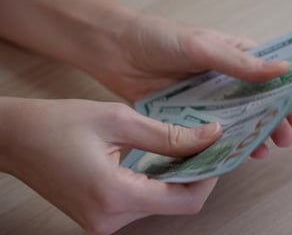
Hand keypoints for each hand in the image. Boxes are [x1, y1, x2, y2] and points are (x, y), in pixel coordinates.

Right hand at [0, 98, 222, 234]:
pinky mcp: (100, 217)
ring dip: (177, 179)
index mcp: (114, 194)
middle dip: (195, 175)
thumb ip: (168, 135)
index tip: (219, 151)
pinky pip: (142, 203)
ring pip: (160, 205)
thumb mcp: (118, 120)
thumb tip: (210, 137)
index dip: (208, 177)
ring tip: (187, 147)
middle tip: (207, 145)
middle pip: (175, 204)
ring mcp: (104, 223)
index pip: (184, 201)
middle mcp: (110, 219)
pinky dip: (157, 183)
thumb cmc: (57, 123)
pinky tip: (163, 159)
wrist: (15, 139)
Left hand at [84, 15, 291, 157]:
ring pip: (238, 121)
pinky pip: (212, 134)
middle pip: (259, 102)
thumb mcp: (203, 47)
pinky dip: (225, 145)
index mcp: (235, 56)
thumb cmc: (160, 39)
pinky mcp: (189, 117)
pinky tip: (236, 156)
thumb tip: (284, 69)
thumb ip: (240, 63)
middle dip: (276, 120)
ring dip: (254, 135)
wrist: (116, 52)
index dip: (289, 93)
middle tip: (286, 138)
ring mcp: (208, 100)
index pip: (271, 74)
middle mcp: (226, 80)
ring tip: (266, 150)